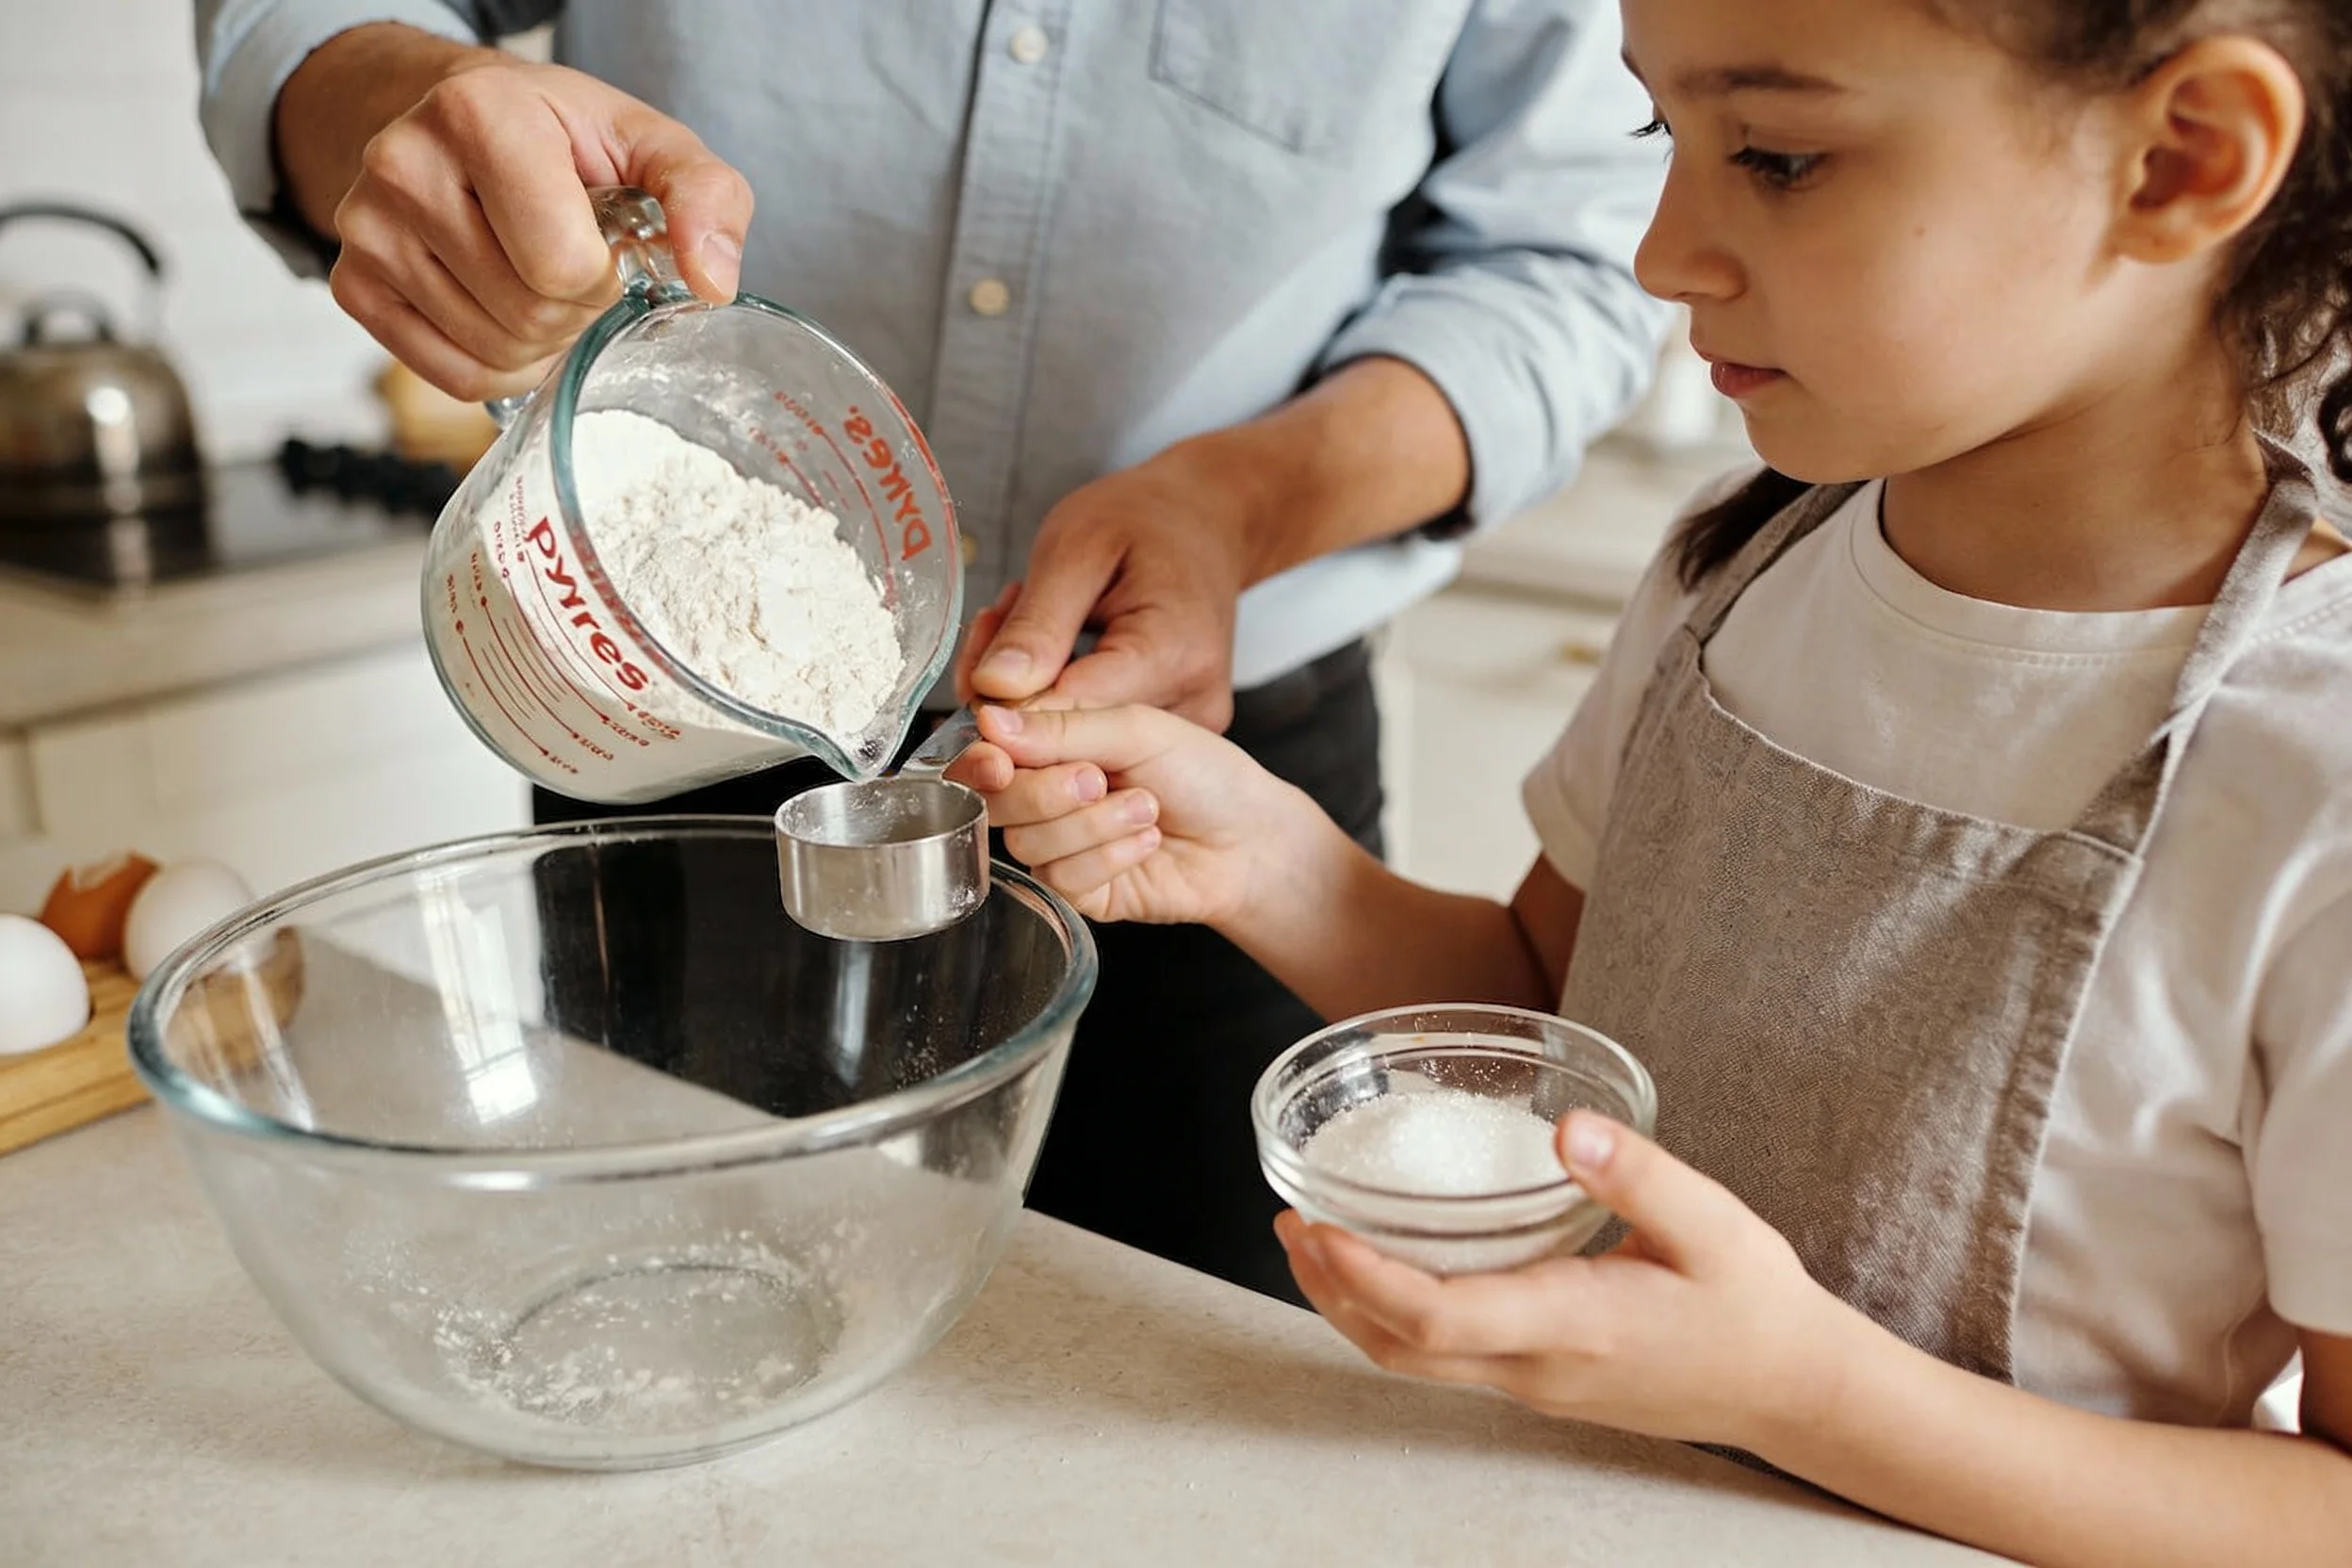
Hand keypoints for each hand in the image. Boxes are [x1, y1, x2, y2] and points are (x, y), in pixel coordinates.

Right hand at [281, 26, 752, 400]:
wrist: (465, 125)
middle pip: (528, 312)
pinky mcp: (354, 285)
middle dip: (575, 309)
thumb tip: (714, 282)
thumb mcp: (648, 144)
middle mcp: (403, 164)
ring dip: (540, 340)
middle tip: (574, 266)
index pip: (561, 262)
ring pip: (492, 351)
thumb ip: (706, 197)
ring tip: (537, 281)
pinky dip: (498, 366)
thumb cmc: (563, 139)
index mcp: (479, 114)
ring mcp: (366, 228)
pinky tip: (505, 314)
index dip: (604, 275)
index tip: (604, 244)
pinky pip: (452, 375)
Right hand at [943, 701, 1306, 925]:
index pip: (989, 753)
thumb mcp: (1137, 729)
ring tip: (1147, 808)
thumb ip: (1061, 728)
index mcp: (1053, 746)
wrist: (1251, 837)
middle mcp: (1047, 796)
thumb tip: (989, 721)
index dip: (984, 760)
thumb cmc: (1204, 774)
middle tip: (1099, 779)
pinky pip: (1062, 879)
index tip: (1000, 761)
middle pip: (998, 803)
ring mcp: (1061, 847)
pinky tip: (1147, 842)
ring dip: (1093, 825)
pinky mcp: (1080, 891)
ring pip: (1029, 844)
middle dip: (1046, 792)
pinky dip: (1109, 857)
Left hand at [954, 440, 1265, 730]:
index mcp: (1172, 655)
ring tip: (1023, 622)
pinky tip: (1047, 652)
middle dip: (1012, 692)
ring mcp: (1188, 730)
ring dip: (1029, 693)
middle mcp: (1191, 705)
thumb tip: (993, 690)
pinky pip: (1095, 735)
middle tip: (994, 622)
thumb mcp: (1078, 548)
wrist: (1205, 523)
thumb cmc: (1145, 522)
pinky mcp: (1174, 738)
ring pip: (1075, 741)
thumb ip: (1037, 623)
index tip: (973, 668)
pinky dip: (1054, 699)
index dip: (1004, 703)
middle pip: (1071, 735)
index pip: (1069, 713)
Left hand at [1276, 1112, 1855, 1452]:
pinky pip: (1442, 1357)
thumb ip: (1640, 1174)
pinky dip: (1391, 1316)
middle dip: (1332, 1290)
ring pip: (1414, 1362)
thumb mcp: (1713, 1224)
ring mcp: (1533, 1384)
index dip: (1364, 1277)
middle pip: (1400, 1349)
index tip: (1316, 1227)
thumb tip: (1569, 1126)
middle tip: (1288, 1223)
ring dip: (1352, 1307)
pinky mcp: (1537, 1380)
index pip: (1438, 1316)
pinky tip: (1384, 1267)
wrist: (1793, 1389)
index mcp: (1573, 1325)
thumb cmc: (1754, 1304)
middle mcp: (1537, 1367)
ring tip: (1313, 1242)